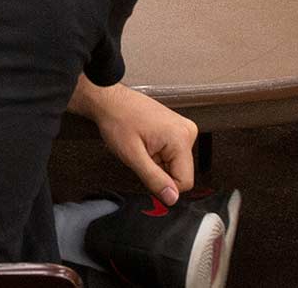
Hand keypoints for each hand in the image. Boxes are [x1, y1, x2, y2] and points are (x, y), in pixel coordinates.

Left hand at [75, 81, 196, 204]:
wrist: (110, 101)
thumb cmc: (118, 120)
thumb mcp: (133, 156)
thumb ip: (154, 179)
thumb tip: (172, 198)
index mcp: (181, 138)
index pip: (185, 182)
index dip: (163, 184)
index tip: (147, 172)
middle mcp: (187, 132)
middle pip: (181, 173)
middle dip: (160, 171)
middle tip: (142, 156)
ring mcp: (183, 129)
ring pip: (176, 165)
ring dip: (158, 162)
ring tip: (143, 147)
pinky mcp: (177, 129)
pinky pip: (172, 154)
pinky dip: (158, 154)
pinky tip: (146, 143)